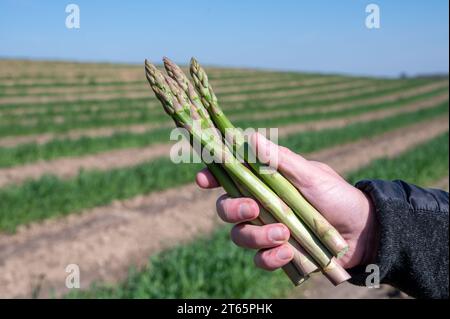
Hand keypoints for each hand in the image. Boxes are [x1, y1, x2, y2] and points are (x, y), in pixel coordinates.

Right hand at [196, 133, 378, 270]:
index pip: (230, 177)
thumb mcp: (310, 175)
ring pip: (239, 236)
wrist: (362, 232)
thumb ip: (279, 159)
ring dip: (256, 236)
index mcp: (265, 182)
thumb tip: (249, 136)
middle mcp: (261, 206)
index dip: (212, 177)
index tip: (203, 179)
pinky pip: (259, 259)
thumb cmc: (336, 195)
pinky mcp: (277, 253)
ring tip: (284, 235)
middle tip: (252, 208)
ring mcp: (267, 230)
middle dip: (232, 209)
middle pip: (226, 208)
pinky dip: (270, 257)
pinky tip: (288, 252)